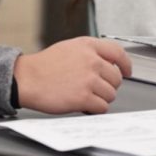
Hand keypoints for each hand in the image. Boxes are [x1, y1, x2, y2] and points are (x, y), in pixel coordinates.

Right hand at [13, 36, 132, 114]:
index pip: (118, 53)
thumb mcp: (68, 48)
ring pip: (110, 94)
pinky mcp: (83, 97)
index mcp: (87, 46)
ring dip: (100, 98)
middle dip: (108, 86)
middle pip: (116, 78)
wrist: (27, 79)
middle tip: (94, 89)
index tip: (127, 71)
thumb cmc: (44, 66)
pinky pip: (102, 107)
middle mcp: (91, 60)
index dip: (126, 64)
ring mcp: (88, 79)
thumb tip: (108, 64)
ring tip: (84, 96)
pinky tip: (83, 105)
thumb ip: (89, 53)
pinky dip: (94, 109)